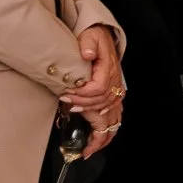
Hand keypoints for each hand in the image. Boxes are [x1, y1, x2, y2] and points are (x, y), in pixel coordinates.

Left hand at [62, 23, 124, 141]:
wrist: (102, 36)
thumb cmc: (95, 38)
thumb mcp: (90, 36)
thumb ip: (88, 45)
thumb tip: (87, 55)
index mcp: (109, 70)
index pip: (98, 89)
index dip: (81, 95)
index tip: (65, 95)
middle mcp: (116, 83)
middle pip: (103, 103)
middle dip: (84, 109)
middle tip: (68, 110)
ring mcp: (117, 91)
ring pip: (113, 116)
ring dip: (100, 131)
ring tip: (88, 147)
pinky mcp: (114, 96)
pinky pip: (116, 116)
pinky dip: (108, 129)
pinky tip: (97, 138)